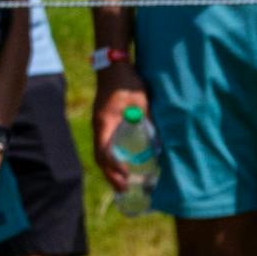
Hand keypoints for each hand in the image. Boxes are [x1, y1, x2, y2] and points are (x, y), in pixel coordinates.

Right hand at [89, 68, 148, 189]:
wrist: (114, 66)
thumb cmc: (127, 82)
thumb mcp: (141, 101)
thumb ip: (147, 121)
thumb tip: (157, 143)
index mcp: (104, 123)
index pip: (104, 151)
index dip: (114, 166)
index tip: (126, 174)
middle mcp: (99, 127)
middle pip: (100, 158)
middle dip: (111, 175)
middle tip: (123, 189)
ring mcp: (99, 125)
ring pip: (101, 153)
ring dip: (110, 169)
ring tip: (122, 184)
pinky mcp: (104, 123)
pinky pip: (105, 145)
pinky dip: (111, 158)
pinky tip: (121, 164)